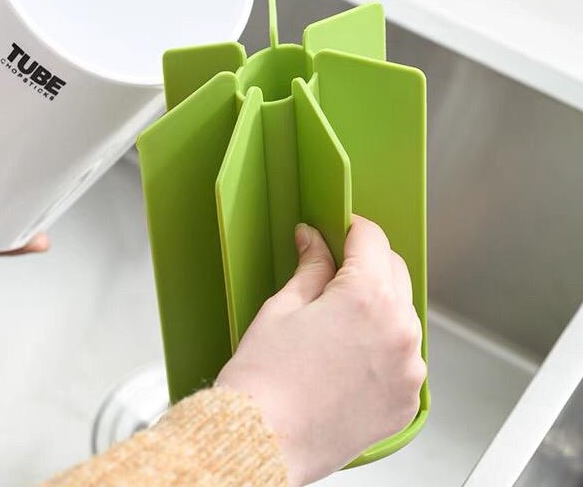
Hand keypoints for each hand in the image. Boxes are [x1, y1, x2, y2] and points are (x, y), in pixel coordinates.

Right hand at [217, 217, 425, 485]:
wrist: (263, 443)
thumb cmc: (265, 379)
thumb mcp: (282, 307)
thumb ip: (311, 267)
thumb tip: (314, 241)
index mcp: (367, 297)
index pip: (372, 239)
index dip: (351, 228)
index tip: (339, 230)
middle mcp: (399, 331)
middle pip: (394, 272)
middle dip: (368, 263)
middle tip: (334, 270)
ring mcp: (408, 370)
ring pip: (402, 315)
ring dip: (379, 306)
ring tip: (338, 321)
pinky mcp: (405, 402)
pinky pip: (403, 359)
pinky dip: (383, 348)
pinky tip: (347, 357)